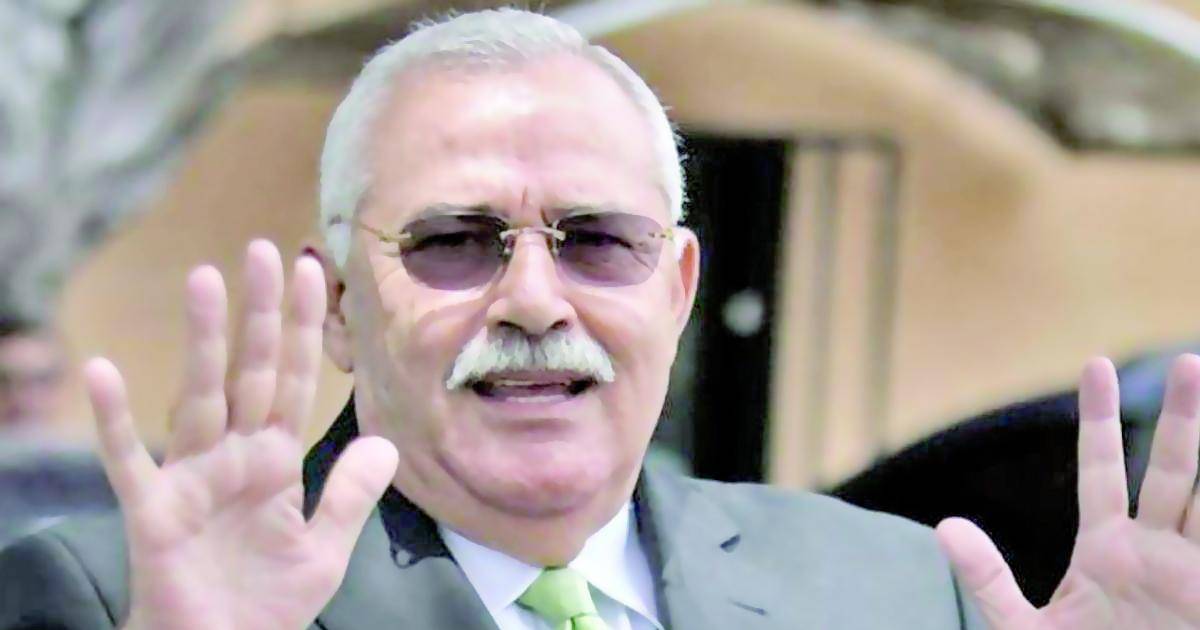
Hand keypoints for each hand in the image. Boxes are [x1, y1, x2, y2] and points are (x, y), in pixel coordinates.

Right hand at [85, 241, 397, 629]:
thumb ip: (350, 496)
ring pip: (199, 396)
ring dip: (202, 341)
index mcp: (274, 460)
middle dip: (258, 314)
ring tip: (203, 279)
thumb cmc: (266, 603)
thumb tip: (383, 442)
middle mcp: (233, 456)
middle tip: (261, 249)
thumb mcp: (323, 549)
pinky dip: (115, 420)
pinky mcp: (154, 511)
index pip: (295, 380)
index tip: (312, 272)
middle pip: (250, 372)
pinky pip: (130, 460)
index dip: (304, 328)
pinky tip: (102, 373)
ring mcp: (192, 478)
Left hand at [937, 355, 1199, 628]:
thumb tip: (945, 526)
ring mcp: (1193, 574)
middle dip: (1185, 418)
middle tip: (1188, 362)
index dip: (1100, 420)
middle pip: (1174, 471)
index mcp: (1107, 552)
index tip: (1095, 365)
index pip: (1103, 471)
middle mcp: (1156, 553)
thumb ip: (986, 578)